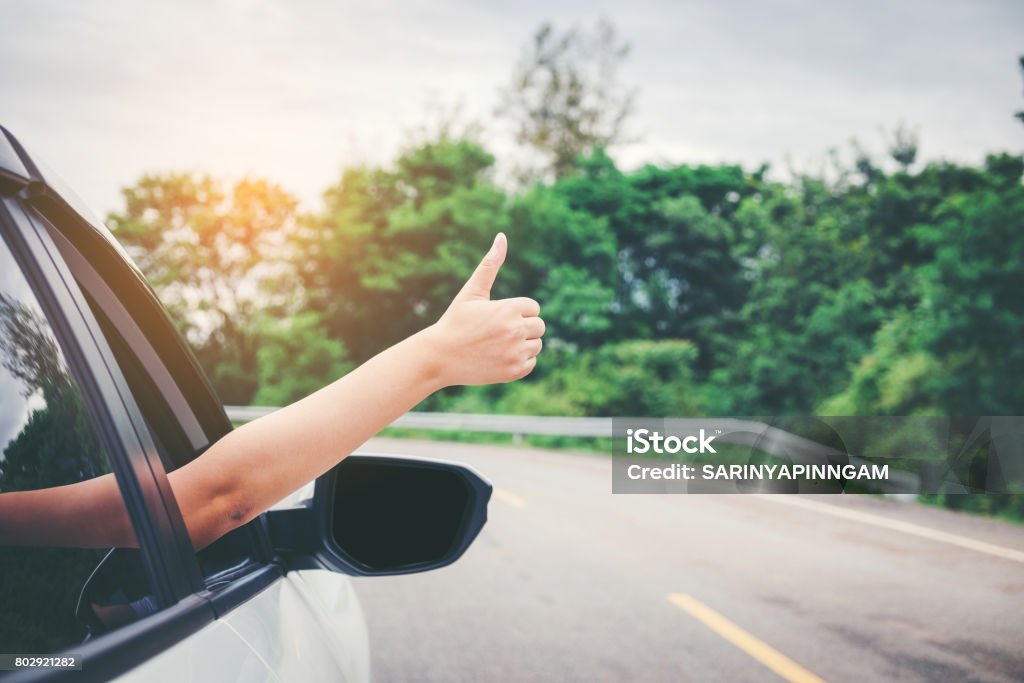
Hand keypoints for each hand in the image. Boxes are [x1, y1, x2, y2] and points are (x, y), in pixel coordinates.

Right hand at [426, 233, 544, 386]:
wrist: (439, 357)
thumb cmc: (455, 322)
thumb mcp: (471, 292)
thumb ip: (490, 265)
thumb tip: (502, 236)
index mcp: (509, 308)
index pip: (533, 308)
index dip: (517, 311)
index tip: (498, 317)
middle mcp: (515, 330)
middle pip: (539, 326)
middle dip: (523, 327)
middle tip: (499, 332)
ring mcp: (515, 353)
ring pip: (537, 345)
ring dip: (523, 344)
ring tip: (498, 344)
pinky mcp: (513, 371)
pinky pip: (531, 363)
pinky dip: (519, 361)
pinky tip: (499, 357)